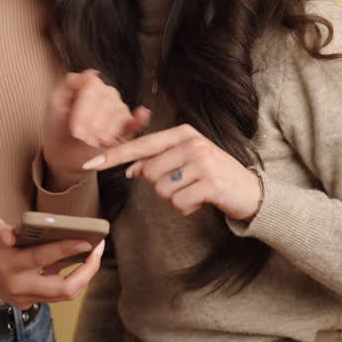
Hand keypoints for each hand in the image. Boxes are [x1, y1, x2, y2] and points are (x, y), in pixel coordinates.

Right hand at [0, 217, 105, 308]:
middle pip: (62, 289)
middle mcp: (17, 286)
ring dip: (81, 276)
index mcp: (8, 265)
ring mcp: (21, 297)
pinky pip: (53, 293)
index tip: (88, 241)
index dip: (68, 249)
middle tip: (98, 250)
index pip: (43, 259)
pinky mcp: (24, 300)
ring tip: (92, 254)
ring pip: (62, 295)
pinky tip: (72, 261)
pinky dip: (67, 279)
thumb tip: (11, 235)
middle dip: (86, 272)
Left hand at [42, 70, 148, 188]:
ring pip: (119, 113)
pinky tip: (139, 116)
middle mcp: (106, 96)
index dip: (85, 109)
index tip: (75, 129)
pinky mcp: (127, 128)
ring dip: (108, 129)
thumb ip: (70, 84)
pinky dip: (139, 120)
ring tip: (95, 143)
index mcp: (89, 87)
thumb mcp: (56, 105)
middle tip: (83, 139)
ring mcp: (117, 110)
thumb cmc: (58, 129)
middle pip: (107, 101)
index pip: (93, 88)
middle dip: (95, 122)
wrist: (65, 155)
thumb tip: (90, 73)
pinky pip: (137, 122)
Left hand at [81, 124, 261, 220]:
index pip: (141, 145)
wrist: (251, 191)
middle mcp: (192, 143)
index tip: (90, 164)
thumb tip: (132, 170)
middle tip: (184, 184)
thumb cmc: (213, 175)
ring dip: (174, 198)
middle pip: (149, 173)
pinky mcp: (210, 182)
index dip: (114, 156)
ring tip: (194, 191)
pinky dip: (185, 208)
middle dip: (161, 185)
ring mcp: (202, 161)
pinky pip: (177, 202)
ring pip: (161, 189)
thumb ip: (159, 160)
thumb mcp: (186, 160)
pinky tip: (201, 200)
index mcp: (183, 133)